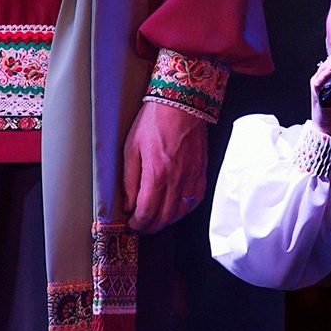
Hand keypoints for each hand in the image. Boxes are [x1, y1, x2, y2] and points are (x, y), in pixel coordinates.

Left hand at [123, 100, 208, 233]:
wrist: (181, 103)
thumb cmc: (154, 121)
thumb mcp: (131, 148)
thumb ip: (129, 180)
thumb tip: (129, 203)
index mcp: (157, 173)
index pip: (147, 211)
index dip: (138, 223)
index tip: (133, 224)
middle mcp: (177, 179)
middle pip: (165, 216)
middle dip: (151, 226)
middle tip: (142, 226)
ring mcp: (192, 176)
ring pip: (182, 211)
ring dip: (168, 221)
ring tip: (157, 220)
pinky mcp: (201, 171)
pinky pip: (196, 198)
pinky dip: (186, 209)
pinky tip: (178, 209)